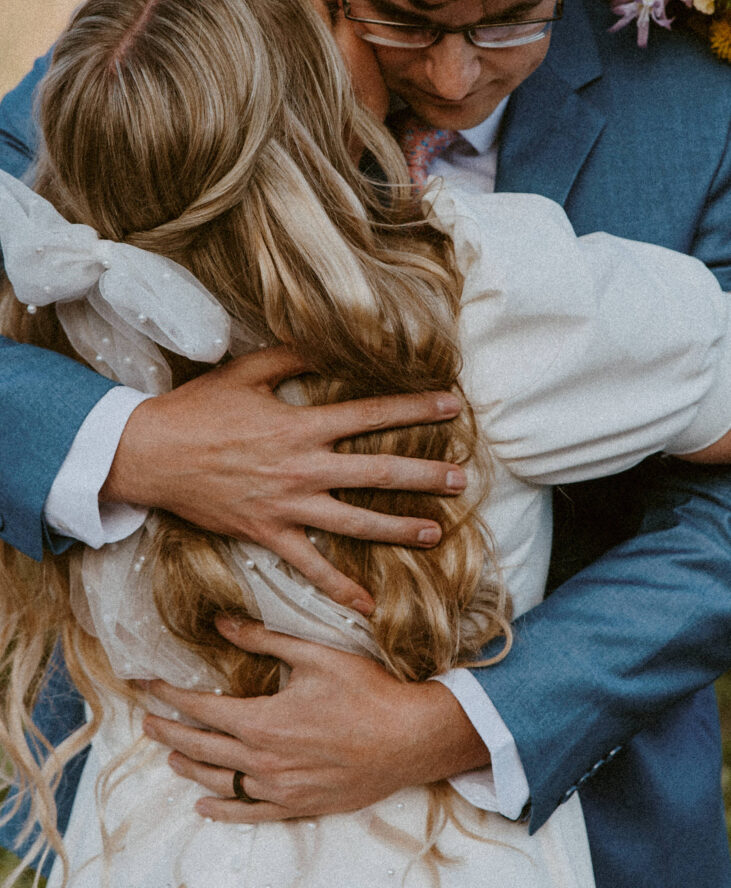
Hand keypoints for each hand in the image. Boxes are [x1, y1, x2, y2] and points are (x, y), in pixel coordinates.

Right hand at [102, 346, 464, 611]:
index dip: (415, 408)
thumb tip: (330, 343)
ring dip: (399, 528)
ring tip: (436, 533)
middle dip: (424, 475)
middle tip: (461, 481)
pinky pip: (311, 566)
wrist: (151, 455)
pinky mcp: (268, 535)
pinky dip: (339, 586)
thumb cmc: (198, 410)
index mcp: (302, 425)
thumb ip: (293, 357)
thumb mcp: (247, 373)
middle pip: (377, 471)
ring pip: (356, 522)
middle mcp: (304, 467)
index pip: (372, 414)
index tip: (451, 405)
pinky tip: (368, 603)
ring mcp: (288, 506)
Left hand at [141, 617, 489, 822]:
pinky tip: (205, 805)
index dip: (169, 695)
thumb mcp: (314, 654)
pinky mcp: (300, 805)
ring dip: (190, 766)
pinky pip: (250, 812)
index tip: (146, 684)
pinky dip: (223, 809)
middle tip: (146, 720)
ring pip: (220, 781)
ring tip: (170, 753)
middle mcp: (264, 760)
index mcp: (263, 721)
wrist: (409, 738)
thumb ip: (264, 639)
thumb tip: (222, 622)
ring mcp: (280, 788)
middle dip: (169, 730)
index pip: (201, 708)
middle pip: (202, 747)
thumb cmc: (366, 692)